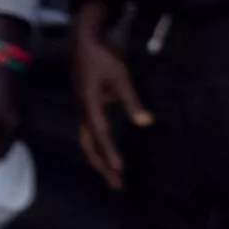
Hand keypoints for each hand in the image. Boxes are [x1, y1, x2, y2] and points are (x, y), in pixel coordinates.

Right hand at [70, 6, 149, 188]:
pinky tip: (107, 155)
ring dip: (99, 161)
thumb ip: (132, 101)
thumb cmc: (103, 58)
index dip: (110, 153)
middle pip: (90, 146)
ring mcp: (82, 111)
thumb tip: (147, 123)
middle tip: (117, 186)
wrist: (83, 43)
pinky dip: (98, 149)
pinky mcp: (85, 108)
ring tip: (112, 177)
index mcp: (90, 105)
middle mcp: (83, 112)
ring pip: (87, 143)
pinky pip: (89, 135)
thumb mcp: (121, 77)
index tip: (120, 169)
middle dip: (103, 167)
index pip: (101, 134)